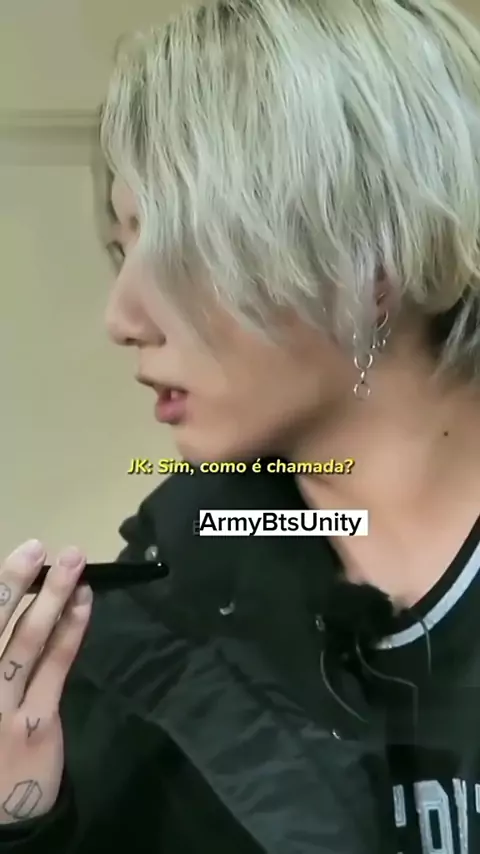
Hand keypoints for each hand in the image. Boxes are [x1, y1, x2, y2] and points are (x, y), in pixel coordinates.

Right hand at [0, 540, 91, 823]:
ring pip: (27, 641)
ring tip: (72, 559)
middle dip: (10, 584)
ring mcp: (3, 708)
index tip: (17, 554)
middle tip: (34, 546)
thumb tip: (9, 609)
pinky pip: (56, 667)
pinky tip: (83, 600)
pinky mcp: (38, 722)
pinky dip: (71, 630)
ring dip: (50, 597)